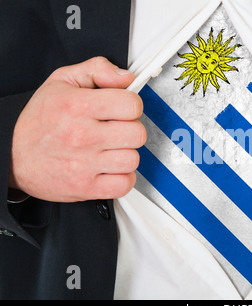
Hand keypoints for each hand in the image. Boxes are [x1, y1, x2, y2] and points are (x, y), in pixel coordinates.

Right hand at [9, 57, 145, 201]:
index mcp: (78, 106)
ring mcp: (83, 164)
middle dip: (130, 130)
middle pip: (137, 134)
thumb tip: (126, 77)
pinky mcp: (85, 187)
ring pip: (132, 160)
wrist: (11, 156)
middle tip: (116, 130)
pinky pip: (124, 185)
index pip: (132, 105)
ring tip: (110, 150)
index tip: (122, 110)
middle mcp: (82, 136)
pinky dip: (122, 178)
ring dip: (125, 155)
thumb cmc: (38, 120)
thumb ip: (97, 70)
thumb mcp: (62, 81)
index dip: (131, 106)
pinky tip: (110, 168)